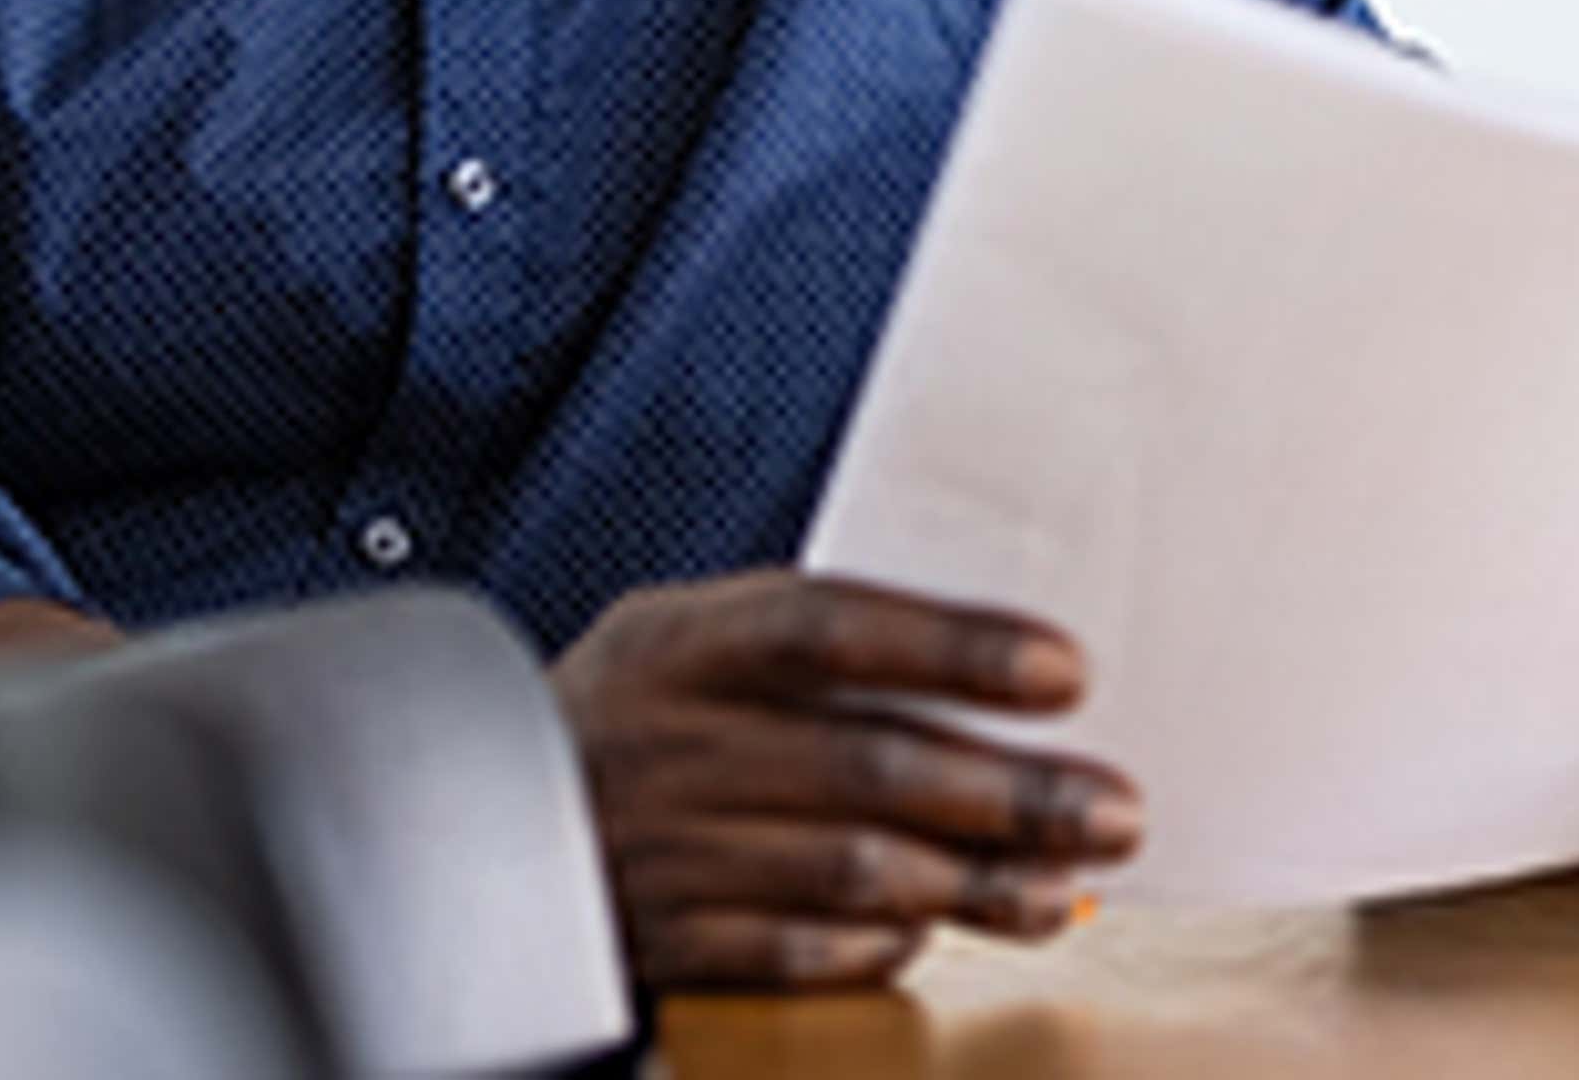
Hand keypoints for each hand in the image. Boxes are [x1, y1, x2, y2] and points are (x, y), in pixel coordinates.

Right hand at [548, 569, 1142, 991]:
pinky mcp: (666, 940)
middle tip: (1115, 809)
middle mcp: (671, 742)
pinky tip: (945, 928)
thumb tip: (991, 660)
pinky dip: (881, 944)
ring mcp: (665, 849)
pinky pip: (796, 951)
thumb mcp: (687, 636)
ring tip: (1065, 885)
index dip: (953, 647)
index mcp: (682, 642)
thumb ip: (810, 644)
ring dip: (976, 884)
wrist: (463, 815)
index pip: (829, 627)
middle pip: (866, 765)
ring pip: (849, 869)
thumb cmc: (630, 711)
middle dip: (1011, 794)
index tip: (1065, 671)